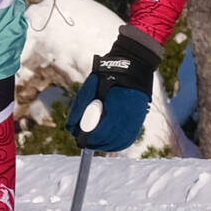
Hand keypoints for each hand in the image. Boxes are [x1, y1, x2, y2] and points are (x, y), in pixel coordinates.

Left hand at [68, 29, 161, 151]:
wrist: (134, 64)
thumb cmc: (107, 74)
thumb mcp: (89, 87)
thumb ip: (80, 108)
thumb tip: (71, 128)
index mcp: (114, 105)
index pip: (101, 131)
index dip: (89, 139)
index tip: (80, 140)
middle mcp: (128, 114)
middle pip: (110, 139)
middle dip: (96, 144)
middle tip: (85, 143)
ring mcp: (136, 117)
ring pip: (120, 141)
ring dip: (106, 145)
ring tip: (95, 144)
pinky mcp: (139, 119)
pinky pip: (128, 138)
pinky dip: (117, 143)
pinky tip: (108, 143)